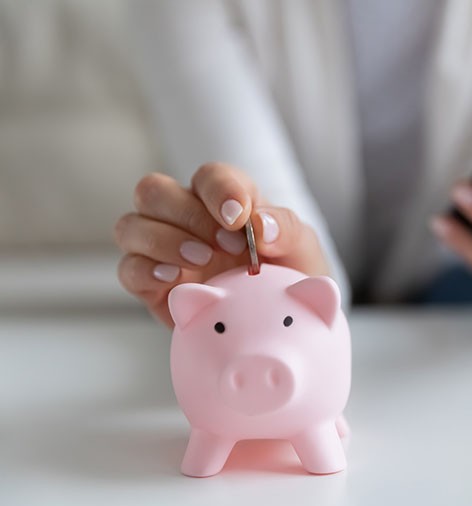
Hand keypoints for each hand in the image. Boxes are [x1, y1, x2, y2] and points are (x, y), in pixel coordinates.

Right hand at [114, 162, 329, 326]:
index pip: (209, 176)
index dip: (219, 190)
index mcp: (225, 200)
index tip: (238, 217)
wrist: (281, 325)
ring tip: (203, 261)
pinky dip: (146, 270)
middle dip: (187, 214)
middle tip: (226, 245)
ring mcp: (163, 250)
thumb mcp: (303, 250)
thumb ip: (287, 229)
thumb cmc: (291, 277)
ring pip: (131, 225)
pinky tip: (176, 279)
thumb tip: (260, 224)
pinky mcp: (152, 286)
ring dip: (164, 240)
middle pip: (153, 190)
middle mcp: (187, 218)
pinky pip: (128, 268)